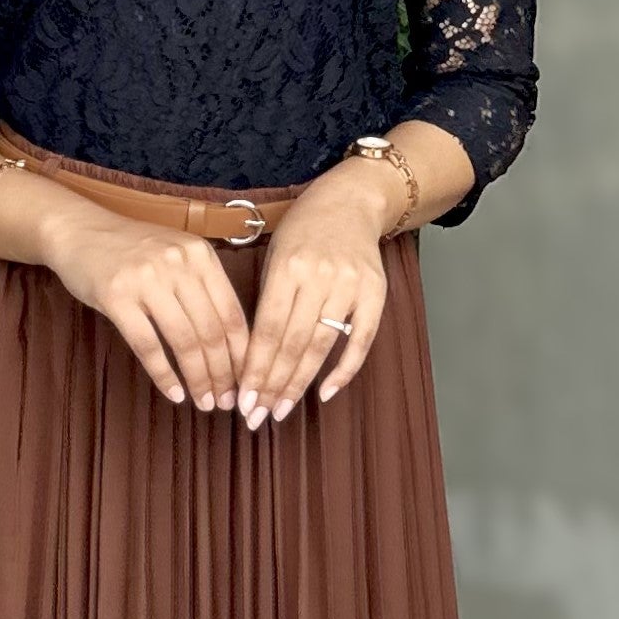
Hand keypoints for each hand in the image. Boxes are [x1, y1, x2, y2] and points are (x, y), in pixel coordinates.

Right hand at [49, 206, 250, 411]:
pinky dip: (164, 375)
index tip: (246, 381)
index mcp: (201, 255)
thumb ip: (203, 288)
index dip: (242, 355)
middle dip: (223, 374)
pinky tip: (174, 393)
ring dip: (197, 379)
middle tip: (226, 402)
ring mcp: (147, 279)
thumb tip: (232, 344)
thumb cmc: (133, 250)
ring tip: (204, 402)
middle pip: (211, 331)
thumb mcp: (177, 255)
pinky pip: (148, 345)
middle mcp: (179, 264)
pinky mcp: (116, 296)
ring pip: (184, 341)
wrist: (79, 229)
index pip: (232, 314)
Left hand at [234, 167, 397, 426]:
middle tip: (257, 416)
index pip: (268, 329)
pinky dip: (345, 369)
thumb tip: (251, 358)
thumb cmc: (302, 231)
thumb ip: (267, 301)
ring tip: (282, 410)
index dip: (255, 368)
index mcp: (286, 266)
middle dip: (273, 384)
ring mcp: (350, 284)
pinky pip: (362, 339)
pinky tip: (326, 392)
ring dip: (301, 383)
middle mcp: (319, 276)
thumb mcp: (274, 255)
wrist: (350, 202)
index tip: (242, 399)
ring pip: (322, 345)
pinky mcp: (376, 292)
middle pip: (293, 342)